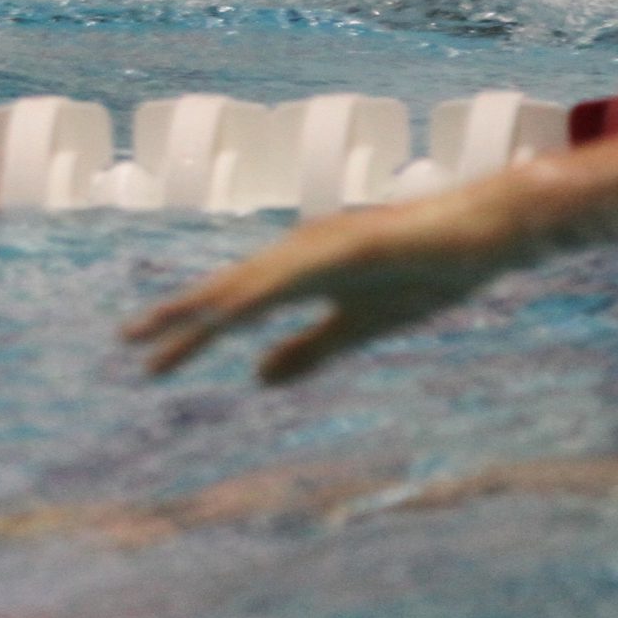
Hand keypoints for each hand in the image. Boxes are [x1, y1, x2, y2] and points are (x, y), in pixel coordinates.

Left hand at [123, 188, 524, 383]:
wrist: (487, 238)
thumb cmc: (423, 276)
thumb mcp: (358, 328)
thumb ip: (308, 350)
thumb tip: (255, 378)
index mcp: (298, 275)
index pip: (232, 306)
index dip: (189, 329)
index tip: (146, 355)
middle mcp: (300, 253)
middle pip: (230, 289)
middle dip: (181, 315)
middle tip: (130, 341)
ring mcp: (326, 243)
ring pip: (257, 278)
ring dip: (214, 302)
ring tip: (171, 327)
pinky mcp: (358, 242)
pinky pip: (307, 268)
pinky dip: (273, 286)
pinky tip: (246, 304)